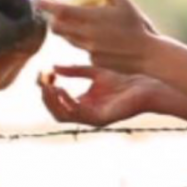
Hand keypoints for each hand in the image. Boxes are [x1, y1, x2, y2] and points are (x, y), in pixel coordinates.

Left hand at [37, 0, 157, 74]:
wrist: (147, 55)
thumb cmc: (137, 26)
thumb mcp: (124, 3)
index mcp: (92, 18)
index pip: (61, 11)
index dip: (46, 6)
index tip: (37, 0)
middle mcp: (86, 35)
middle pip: (57, 28)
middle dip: (53, 20)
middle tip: (56, 13)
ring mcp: (88, 49)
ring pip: (67, 39)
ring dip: (66, 30)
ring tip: (74, 23)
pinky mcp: (92, 60)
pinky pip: (80, 49)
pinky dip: (81, 41)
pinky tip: (94, 38)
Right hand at [38, 66, 159, 126]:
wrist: (145, 86)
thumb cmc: (124, 80)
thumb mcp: (95, 72)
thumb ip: (75, 71)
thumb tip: (53, 67)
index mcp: (82, 104)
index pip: (57, 101)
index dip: (46, 88)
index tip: (42, 73)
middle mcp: (85, 114)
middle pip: (55, 111)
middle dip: (45, 97)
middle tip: (41, 81)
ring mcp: (92, 118)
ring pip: (62, 115)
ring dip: (52, 101)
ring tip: (47, 86)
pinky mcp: (100, 119)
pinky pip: (77, 113)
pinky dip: (66, 102)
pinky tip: (61, 89)